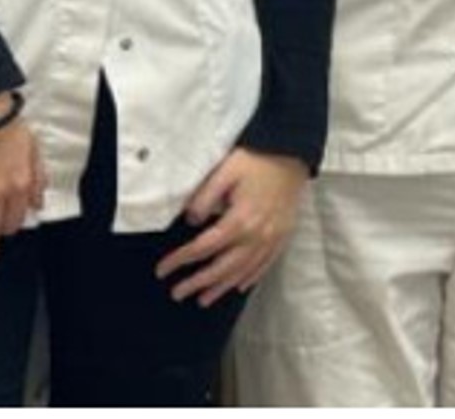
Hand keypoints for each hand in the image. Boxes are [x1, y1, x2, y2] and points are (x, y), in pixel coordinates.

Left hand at [154, 148, 308, 307]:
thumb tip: (190, 221)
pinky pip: (264, 266)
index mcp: (239, 220)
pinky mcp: (282, 238)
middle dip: (198, 282)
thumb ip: (204, 198)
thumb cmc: (254, 161)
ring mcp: (271, 240)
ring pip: (243, 272)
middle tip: (177, 293)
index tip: (163, 269)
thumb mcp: (224, 172)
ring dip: (221, 287)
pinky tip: (237, 287)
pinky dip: (249, 279)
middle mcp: (256, 236)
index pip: (203, 247)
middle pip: (222, 267)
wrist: (291, 155)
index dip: (181, 260)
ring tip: (203, 300)